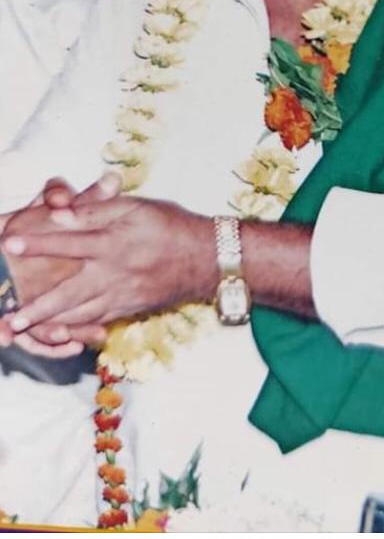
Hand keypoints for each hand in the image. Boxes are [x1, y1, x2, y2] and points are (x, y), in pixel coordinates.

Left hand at [1, 193, 214, 337]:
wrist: (207, 258)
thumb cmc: (171, 225)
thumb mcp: (137, 206)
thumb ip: (97, 209)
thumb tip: (62, 211)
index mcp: (114, 241)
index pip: (68, 240)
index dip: (38, 241)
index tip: (10, 243)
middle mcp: (114, 272)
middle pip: (68, 293)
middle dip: (36, 308)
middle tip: (9, 318)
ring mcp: (121, 295)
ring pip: (79, 315)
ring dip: (49, 324)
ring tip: (24, 329)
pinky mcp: (129, 308)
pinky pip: (98, 323)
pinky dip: (76, 331)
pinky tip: (59, 334)